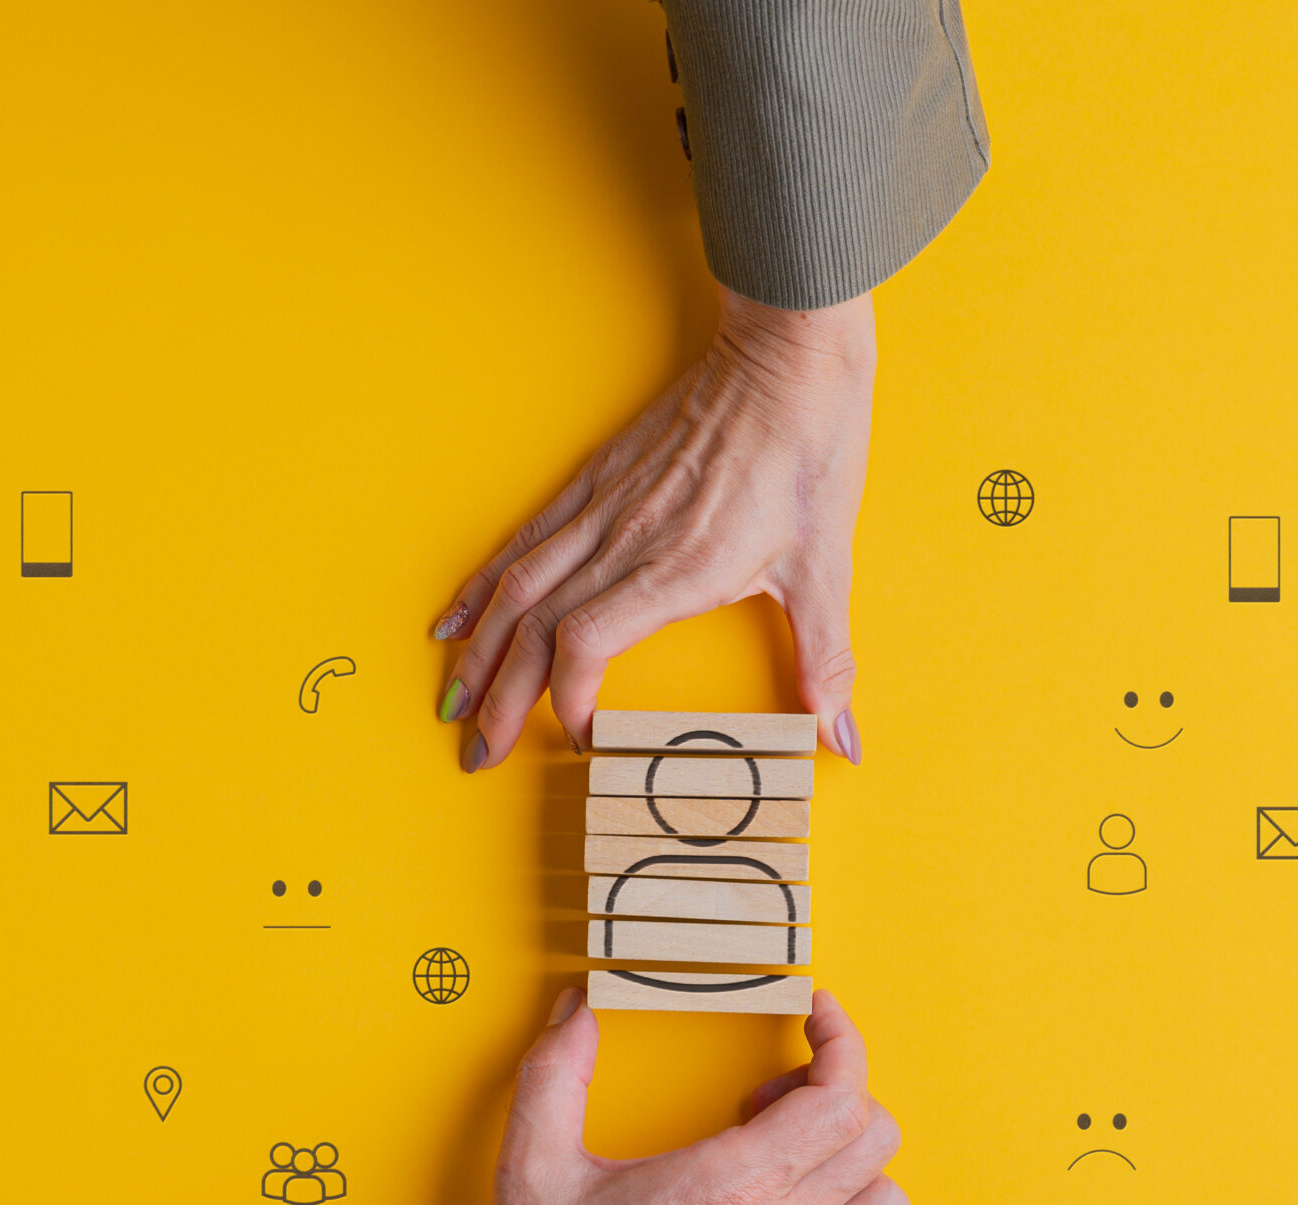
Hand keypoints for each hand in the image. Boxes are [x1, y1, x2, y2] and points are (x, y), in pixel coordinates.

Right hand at [433, 288, 874, 771]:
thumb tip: (843, 741)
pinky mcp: (598, 478)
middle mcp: (627, 540)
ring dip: (479, 650)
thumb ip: (825, 661)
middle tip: (477, 752)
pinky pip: (525, 538)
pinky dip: (484, 583)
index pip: (584, 644)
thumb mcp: (827, 568)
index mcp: (678, 568)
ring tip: (453, 700)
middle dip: (499, 697)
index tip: (580, 737)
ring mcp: (605, 506)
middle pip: (534, 628)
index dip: (567, 699)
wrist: (787, 359)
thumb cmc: (808, 456)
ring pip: (517, 585)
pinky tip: (458, 615)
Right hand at [486, 988, 908, 1204]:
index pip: (839, 1095)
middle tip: (770, 1104)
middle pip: (872, 1139)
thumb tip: (574, 1014)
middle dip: (835, 1097)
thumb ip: (553, 1078)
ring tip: (792, 1173)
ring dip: (851, 1174)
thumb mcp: (532, 1172)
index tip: (817, 1019)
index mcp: (728, 1184)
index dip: (841, 1042)